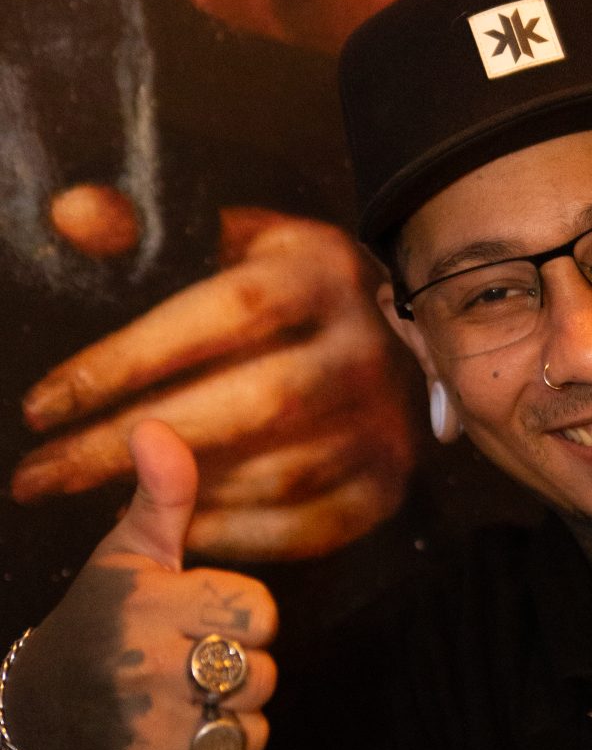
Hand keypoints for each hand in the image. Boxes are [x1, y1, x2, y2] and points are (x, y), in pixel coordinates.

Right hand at [5, 421, 290, 749]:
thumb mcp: (126, 552)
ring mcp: (159, 737)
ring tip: (182, 708)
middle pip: (265, 671)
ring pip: (255, 729)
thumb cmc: (100, 618)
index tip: (199, 614)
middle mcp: (154, 675)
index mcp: (155, 611)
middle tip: (185, 666)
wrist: (39, 711)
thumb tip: (157, 424)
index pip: (261, 611)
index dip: (242, 614)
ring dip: (235, 724)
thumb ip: (160, 493)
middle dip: (240, 670)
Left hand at [12, 210, 417, 560]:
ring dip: (182, 494)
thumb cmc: (279, 289)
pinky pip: (313, 526)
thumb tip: (72, 214)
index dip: (129, 361)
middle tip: (42, 475)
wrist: (391, 341)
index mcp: (320, 270)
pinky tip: (178, 527)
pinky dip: (239, 535)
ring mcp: (388, 421)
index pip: (224, 314)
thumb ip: (142, 231)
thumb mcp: (222, 242)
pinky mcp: (391, 482)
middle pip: (252, 403)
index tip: (42, 405)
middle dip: (131, 445)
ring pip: (282, 472)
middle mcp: (366, 346)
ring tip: (94, 499)